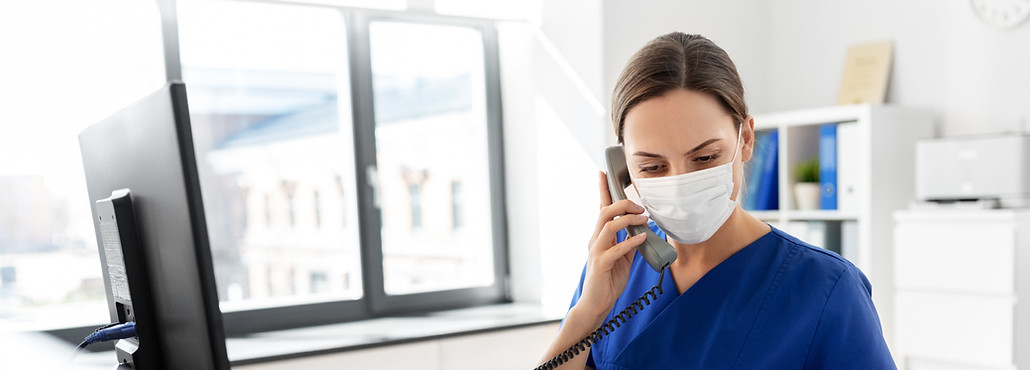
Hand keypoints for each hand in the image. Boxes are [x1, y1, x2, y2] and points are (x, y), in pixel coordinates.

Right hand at [574, 171, 649, 321]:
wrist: (596, 304)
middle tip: (640, 207)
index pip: (601, 209)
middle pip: (604, 212)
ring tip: (643, 219)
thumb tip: (641, 230)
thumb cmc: (608, 281)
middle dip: (622, 204)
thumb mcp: (623, 259)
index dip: (602, 191)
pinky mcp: (601, 265)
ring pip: (607, 226)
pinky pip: (616, 249)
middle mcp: (595, 241)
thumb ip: (629, 243)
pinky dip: (630, 241)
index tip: (603, 173)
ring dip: (627, 219)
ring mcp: (596, 252)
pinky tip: (641, 239)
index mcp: (600, 237)